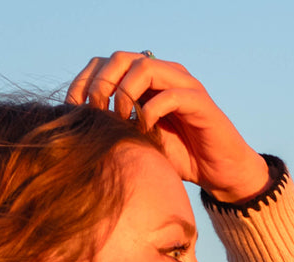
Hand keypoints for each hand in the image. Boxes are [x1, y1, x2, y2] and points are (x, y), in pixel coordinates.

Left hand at [66, 52, 270, 203]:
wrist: (219, 171)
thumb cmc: (179, 157)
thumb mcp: (139, 142)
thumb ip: (117, 129)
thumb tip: (82, 132)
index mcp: (145, 82)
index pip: (105, 63)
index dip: (85, 82)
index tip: (75, 110)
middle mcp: (163, 75)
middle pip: (120, 58)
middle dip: (101, 85)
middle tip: (96, 114)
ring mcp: (182, 85)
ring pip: (144, 68)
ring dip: (125, 94)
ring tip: (122, 121)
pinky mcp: (199, 102)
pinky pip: (169, 94)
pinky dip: (151, 112)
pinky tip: (145, 132)